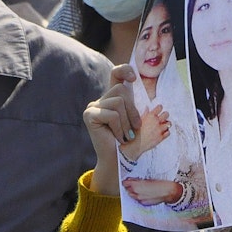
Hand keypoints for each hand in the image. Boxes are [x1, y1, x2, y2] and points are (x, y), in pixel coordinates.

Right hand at [82, 64, 140, 195]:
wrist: (119, 161)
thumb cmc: (130, 143)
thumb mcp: (136, 120)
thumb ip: (136, 103)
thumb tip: (141, 86)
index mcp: (113, 99)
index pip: (115, 74)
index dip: (124, 70)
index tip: (134, 78)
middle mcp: (101, 100)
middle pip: (121, 90)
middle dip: (132, 110)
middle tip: (134, 128)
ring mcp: (93, 107)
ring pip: (117, 101)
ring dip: (127, 121)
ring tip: (126, 135)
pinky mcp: (89, 115)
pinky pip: (112, 114)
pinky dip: (119, 128)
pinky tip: (118, 137)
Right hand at [119, 105, 171, 161]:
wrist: (134, 144)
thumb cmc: (134, 132)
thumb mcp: (138, 120)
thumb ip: (145, 114)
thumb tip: (147, 108)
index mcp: (150, 116)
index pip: (160, 107)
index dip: (159, 108)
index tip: (159, 110)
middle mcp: (156, 122)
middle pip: (166, 114)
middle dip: (165, 115)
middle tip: (162, 118)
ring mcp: (159, 130)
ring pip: (169, 123)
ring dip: (166, 124)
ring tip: (162, 125)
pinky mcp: (161, 137)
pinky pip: (168, 132)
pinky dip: (166, 132)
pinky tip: (162, 132)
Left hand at [122, 178, 182, 204]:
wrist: (169, 192)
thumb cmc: (161, 184)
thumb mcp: (148, 179)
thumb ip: (138, 180)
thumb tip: (133, 180)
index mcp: (136, 186)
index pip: (125, 183)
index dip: (127, 181)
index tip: (128, 180)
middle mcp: (137, 194)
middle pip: (127, 190)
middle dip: (130, 187)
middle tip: (134, 183)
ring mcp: (140, 199)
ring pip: (132, 195)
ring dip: (133, 192)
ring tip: (139, 188)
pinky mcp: (144, 203)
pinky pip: (138, 200)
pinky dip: (139, 196)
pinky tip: (144, 193)